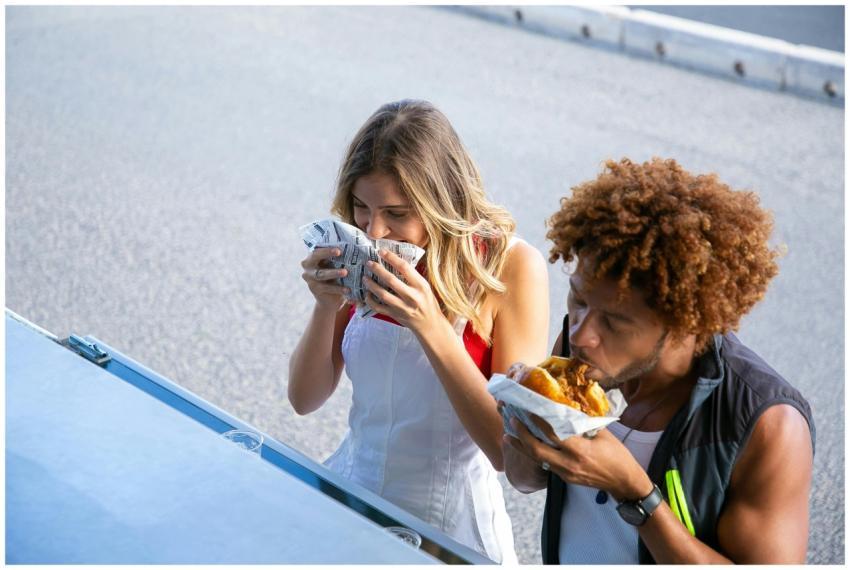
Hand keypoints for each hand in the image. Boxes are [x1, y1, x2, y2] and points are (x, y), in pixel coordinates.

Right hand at [300, 247, 349, 311]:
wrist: (332, 298)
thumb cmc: (337, 275)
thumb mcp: (337, 264)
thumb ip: (342, 255)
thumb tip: (357, 244)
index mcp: (313, 256)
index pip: (318, 248)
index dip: (327, 248)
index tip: (339, 249)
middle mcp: (308, 266)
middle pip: (315, 257)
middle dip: (327, 253)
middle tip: (340, 253)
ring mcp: (310, 278)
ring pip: (321, 274)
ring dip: (334, 272)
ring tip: (345, 272)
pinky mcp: (315, 289)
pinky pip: (327, 288)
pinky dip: (338, 288)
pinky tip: (348, 289)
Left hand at [361, 249, 444, 334]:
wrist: (429, 324)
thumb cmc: (428, 302)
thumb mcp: (425, 287)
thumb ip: (413, 277)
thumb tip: (395, 262)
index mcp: (420, 286)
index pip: (404, 268)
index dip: (391, 258)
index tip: (382, 252)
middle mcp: (412, 296)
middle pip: (391, 280)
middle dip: (378, 270)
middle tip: (369, 263)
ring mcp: (402, 307)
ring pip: (383, 294)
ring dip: (372, 285)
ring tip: (365, 278)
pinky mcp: (395, 315)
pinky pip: (379, 307)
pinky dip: (371, 300)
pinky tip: (367, 294)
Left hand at [504, 416, 652, 500]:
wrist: (624, 482)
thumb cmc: (617, 456)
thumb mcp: (603, 434)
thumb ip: (585, 422)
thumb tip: (569, 406)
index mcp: (580, 451)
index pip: (553, 435)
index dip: (538, 422)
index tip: (527, 409)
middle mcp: (569, 464)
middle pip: (537, 450)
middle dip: (522, 435)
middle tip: (512, 420)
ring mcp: (565, 473)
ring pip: (537, 459)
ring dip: (522, 446)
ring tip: (508, 435)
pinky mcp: (565, 478)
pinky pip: (545, 464)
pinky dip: (534, 454)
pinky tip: (526, 445)